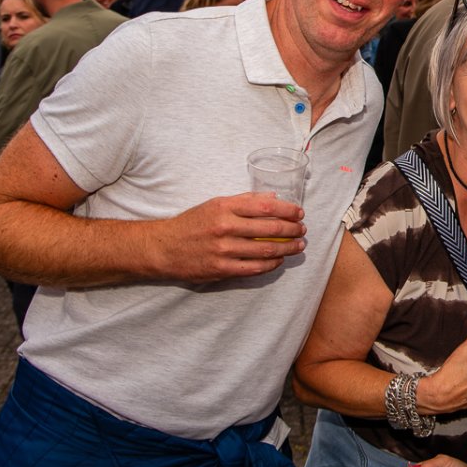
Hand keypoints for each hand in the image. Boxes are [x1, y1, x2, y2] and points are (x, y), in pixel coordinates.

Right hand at [149, 192, 305, 282]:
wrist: (163, 248)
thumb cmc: (192, 223)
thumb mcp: (215, 204)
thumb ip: (244, 200)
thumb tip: (273, 198)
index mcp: (224, 207)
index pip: (265, 206)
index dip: (288, 210)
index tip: (299, 213)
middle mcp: (224, 227)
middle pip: (270, 228)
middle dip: (292, 230)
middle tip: (302, 230)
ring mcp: (223, 250)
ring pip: (265, 250)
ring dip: (287, 248)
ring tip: (298, 246)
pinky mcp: (221, 269)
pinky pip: (254, 268)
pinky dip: (271, 264)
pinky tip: (279, 260)